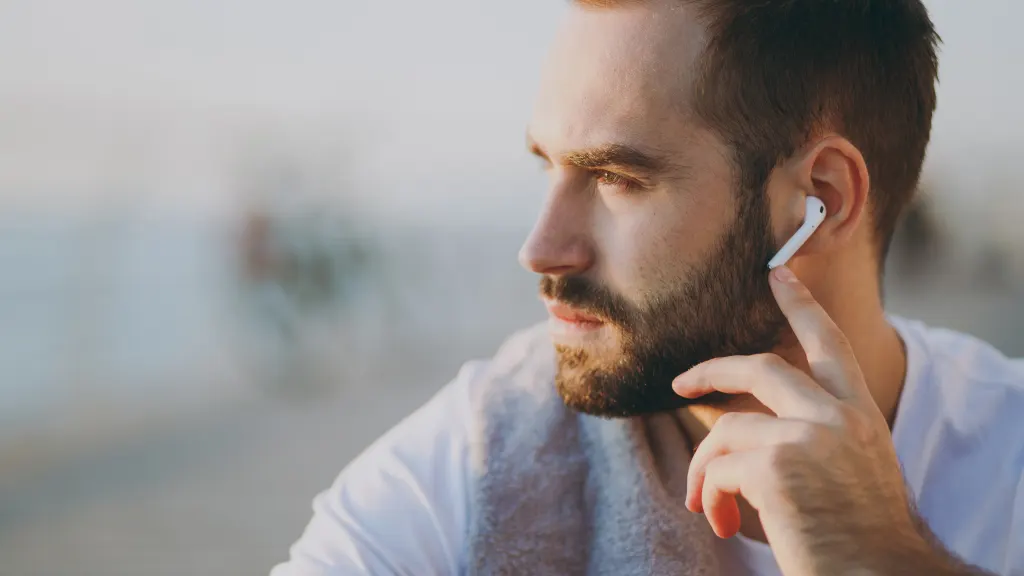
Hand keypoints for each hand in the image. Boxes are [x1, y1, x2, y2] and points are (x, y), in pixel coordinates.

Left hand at [672, 266, 949, 574]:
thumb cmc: (856, 537)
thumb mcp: (848, 470)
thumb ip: (813, 434)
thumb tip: (742, 427)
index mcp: (860, 415)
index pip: (829, 344)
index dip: (800, 305)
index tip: (777, 272)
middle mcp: (839, 416)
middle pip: (763, 366)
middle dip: (713, 370)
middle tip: (681, 382)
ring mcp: (810, 435)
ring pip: (727, 428)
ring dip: (706, 469)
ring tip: (708, 506)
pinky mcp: (777, 464)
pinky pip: (718, 467)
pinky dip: (710, 495)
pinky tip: (724, 522)